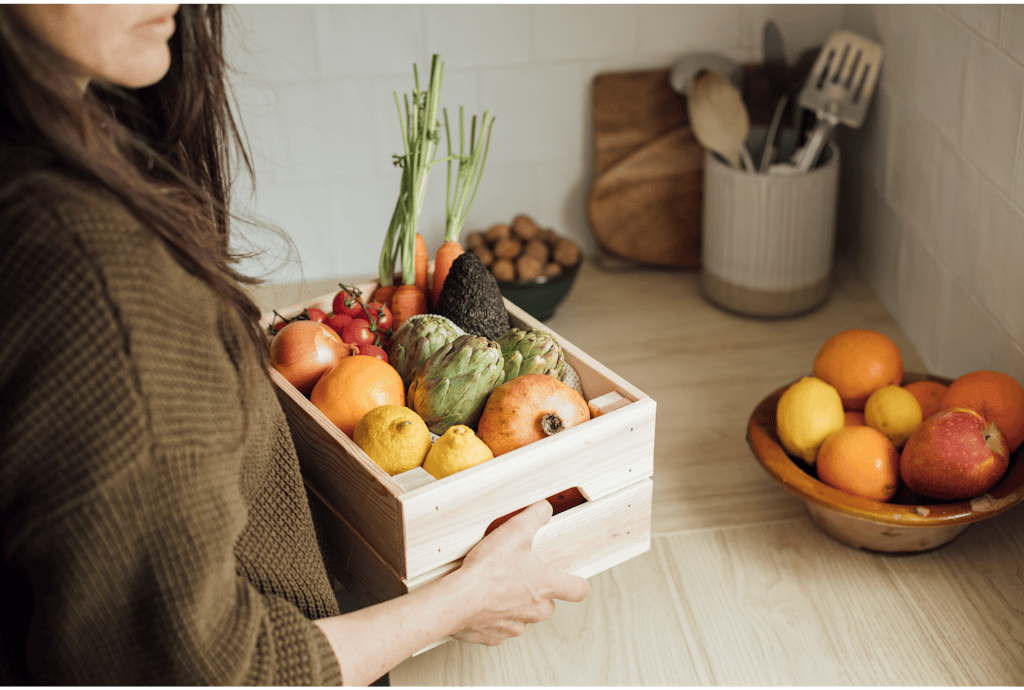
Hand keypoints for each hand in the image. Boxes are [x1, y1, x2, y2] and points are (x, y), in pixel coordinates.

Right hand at [450, 500, 589, 645]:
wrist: (457, 599)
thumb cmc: (486, 571)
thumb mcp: (515, 531)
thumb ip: (534, 517)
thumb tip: (544, 509)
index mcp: (546, 586)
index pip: (578, 590)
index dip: (577, 583)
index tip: (572, 579)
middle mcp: (535, 609)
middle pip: (547, 603)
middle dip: (536, 591)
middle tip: (519, 575)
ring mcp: (515, 625)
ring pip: (523, 615)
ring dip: (513, 602)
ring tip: (496, 585)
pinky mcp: (494, 635)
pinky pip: (499, 625)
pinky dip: (492, 614)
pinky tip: (481, 599)